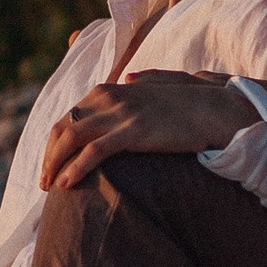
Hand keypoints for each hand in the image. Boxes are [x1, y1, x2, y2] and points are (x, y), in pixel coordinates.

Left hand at [40, 71, 266, 193]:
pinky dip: (75, 168)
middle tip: (44, 182)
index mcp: (116, 89)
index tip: (52, 161)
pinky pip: (94, 151)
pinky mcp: (133, 131)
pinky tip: (66, 184)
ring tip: (49, 188)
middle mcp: (112, 96)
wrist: (222, 109)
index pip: (74, 115)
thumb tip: (132, 78)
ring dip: (55, 164)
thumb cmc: (198, 102)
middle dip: (50, 155)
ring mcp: (122, 113)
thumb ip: (148, 80)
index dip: (59, 140)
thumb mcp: (168, 85)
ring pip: (73, 138)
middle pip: (66, 126)